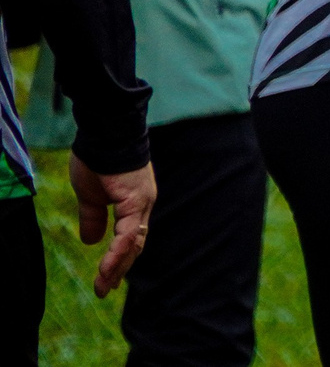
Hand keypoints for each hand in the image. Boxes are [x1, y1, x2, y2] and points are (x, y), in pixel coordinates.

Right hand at [69, 155, 154, 296]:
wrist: (104, 135)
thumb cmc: (97, 160)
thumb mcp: (90, 196)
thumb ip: (93, 218)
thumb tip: (92, 241)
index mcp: (134, 204)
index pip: (131, 238)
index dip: (120, 258)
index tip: (107, 278)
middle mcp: (143, 205)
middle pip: (136, 245)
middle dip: (120, 269)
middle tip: (104, 289)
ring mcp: (142, 203)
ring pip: (134, 243)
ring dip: (118, 267)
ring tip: (103, 286)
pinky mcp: (136, 200)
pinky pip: (128, 233)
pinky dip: (118, 253)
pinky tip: (107, 269)